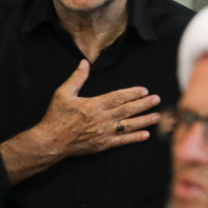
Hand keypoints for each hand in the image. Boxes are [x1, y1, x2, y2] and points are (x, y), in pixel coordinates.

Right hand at [36, 60, 160, 156]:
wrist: (50, 141)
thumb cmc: (56, 116)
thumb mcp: (63, 94)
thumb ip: (77, 78)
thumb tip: (84, 62)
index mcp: (94, 105)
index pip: (118, 97)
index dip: (133, 93)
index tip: (145, 90)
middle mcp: (102, 119)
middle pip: (127, 110)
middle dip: (144, 104)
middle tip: (157, 99)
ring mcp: (103, 133)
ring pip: (128, 125)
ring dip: (144, 120)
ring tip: (157, 116)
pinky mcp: (102, 145)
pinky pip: (122, 141)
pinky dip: (135, 138)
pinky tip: (146, 135)